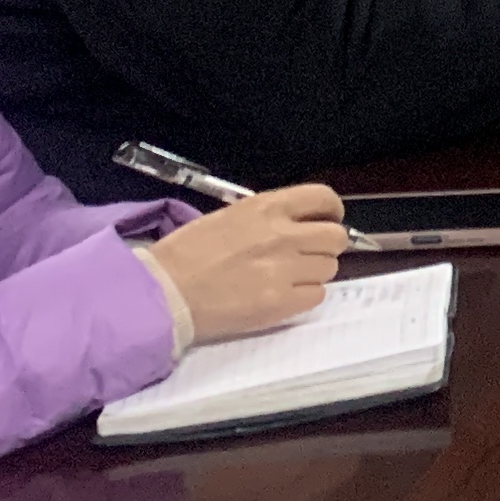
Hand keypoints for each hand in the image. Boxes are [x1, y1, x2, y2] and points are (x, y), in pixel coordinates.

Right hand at [145, 185, 346, 343]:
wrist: (163, 293)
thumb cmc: (186, 253)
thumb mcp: (228, 216)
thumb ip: (267, 217)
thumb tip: (295, 223)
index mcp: (267, 208)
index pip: (323, 198)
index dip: (330, 210)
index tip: (325, 220)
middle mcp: (283, 235)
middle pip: (336, 237)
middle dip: (325, 246)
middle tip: (306, 255)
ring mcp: (285, 270)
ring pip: (329, 268)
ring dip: (314, 272)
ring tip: (287, 278)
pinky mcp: (281, 303)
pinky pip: (317, 295)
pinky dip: (305, 296)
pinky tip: (282, 295)